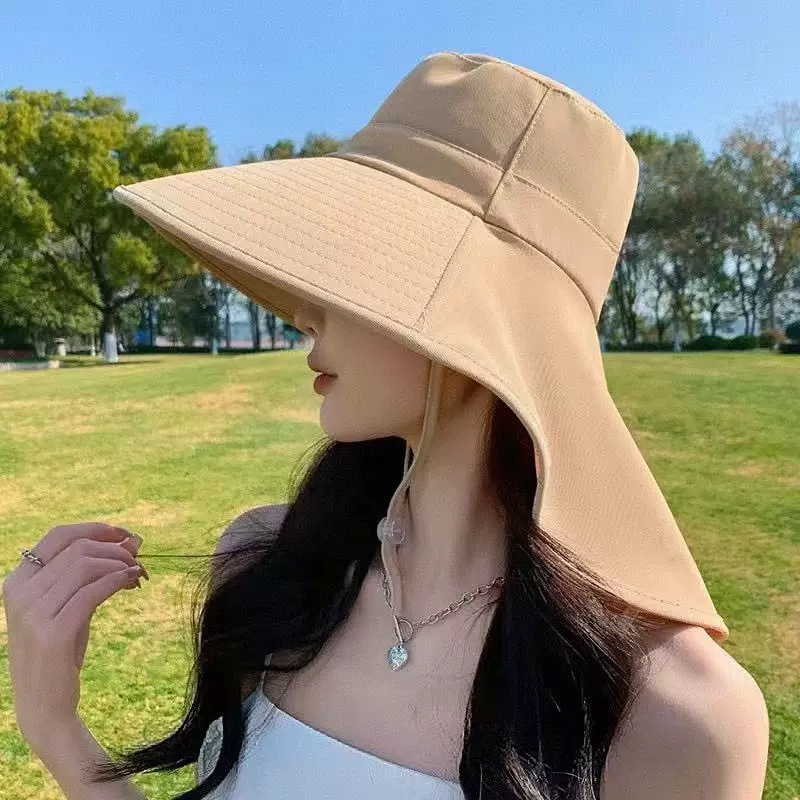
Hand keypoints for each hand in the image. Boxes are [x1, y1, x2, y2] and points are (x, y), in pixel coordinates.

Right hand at [2, 522, 146, 753]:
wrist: (44, 704)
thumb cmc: (60, 650)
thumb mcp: (69, 604)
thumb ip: (89, 574)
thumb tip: (128, 542)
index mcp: (18, 581)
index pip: (57, 535)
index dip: (95, 528)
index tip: (124, 534)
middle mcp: (19, 592)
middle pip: (77, 548)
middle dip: (114, 548)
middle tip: (138, 559)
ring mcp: (32, 613)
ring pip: (86, 566)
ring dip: (119, 564)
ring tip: (137, 573)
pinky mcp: (52, 633)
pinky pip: (92, 592)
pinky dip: (117, 580)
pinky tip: (131, 581)